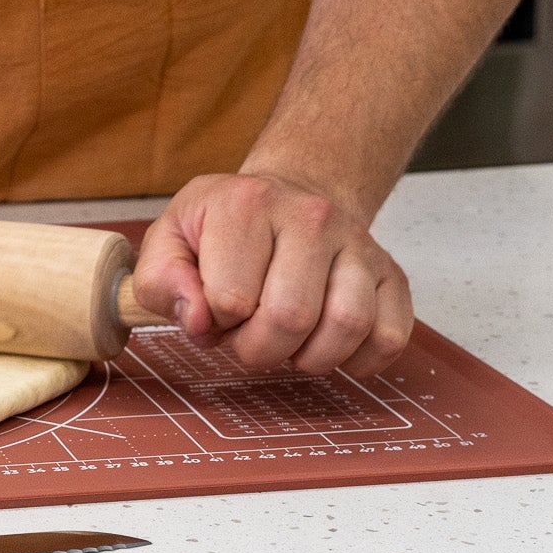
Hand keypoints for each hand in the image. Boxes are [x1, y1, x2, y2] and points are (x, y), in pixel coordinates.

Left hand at [130, 172, 412, 377]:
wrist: (293, 192)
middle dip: (259, 348)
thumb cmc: (227, 224)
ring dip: (309, 357)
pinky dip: (357, 360)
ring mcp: (357, 244)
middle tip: (248, 336)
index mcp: (246, 205)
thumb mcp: (170, 238)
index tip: (216, 311)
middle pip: (291, 317)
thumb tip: (198, 321)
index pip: (231, 297)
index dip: (217, 322)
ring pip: (347, 326)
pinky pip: (388, 337)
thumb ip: (161, 281)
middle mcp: (310, 217)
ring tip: (287, 343)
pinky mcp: (391, 273)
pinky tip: (325, 345)